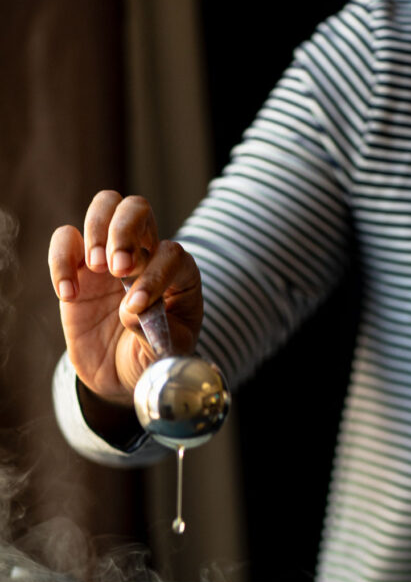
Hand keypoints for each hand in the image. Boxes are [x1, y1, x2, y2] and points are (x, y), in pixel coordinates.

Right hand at [48, 190, 202, 405]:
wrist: (118, 376)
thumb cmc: (150, 359)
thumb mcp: (164, 355)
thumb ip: (155, 332)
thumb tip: (130, 308)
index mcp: (177, 275)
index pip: (171, 253)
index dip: (155, 274)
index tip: (137, 306)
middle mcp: (146, 255)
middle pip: (137, 209)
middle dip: (125, 230)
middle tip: (116, 269)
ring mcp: (110, 256)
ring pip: (105, 206)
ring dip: (98, 230)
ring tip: (97, 268)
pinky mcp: (78, 267)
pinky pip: (65, 240)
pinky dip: (61, 260)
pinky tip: (68, 295)